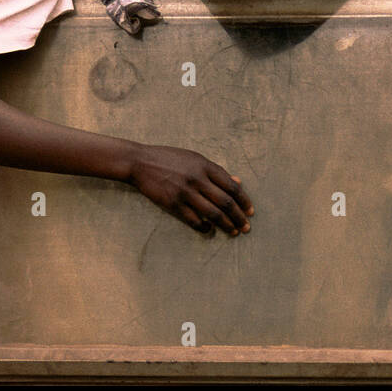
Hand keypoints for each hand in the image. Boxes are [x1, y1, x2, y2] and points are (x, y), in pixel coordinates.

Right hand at [125, 143, 253, 236]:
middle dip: (239, 217)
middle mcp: (198, 178)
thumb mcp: (195, 159)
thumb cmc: (170, 158)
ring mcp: (185, 192)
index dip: (244, 200)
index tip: (250, 211)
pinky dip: (204, 226)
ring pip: (212, 213)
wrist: (141, 161)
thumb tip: (238, 183)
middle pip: (225, 202)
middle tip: (246, 227)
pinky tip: (209, 229)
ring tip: (233, 232)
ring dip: (225, 224)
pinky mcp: (172, 203)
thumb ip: (216, 171)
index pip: (232, 186)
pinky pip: (193, 219)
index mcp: (205, 166)